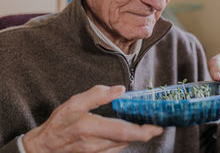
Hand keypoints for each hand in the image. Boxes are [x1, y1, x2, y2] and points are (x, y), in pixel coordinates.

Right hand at [23, 85, 162, 152]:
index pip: (122, 132)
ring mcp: (96, 152)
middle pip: (127, 140)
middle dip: (145, 133)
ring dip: (136, 136)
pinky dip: (126, 140)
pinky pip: (116, 148)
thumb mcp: (74, 102)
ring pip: (123, 145)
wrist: (44, 147)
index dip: (142, 131)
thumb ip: (98, 94)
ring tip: (147, 125)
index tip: (156, 127)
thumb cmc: (59, 123)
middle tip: (157, 125)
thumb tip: (121, 89)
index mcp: (90, 127)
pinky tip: (130, 131)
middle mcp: (95, 143)